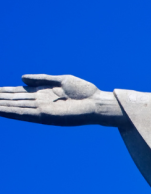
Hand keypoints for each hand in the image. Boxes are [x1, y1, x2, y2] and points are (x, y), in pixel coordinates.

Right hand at [0, 74, 124, 126]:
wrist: (98, 102)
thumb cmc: (84, 91)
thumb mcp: (61, 80)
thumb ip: (41, 79)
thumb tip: (21, 78)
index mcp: (42, 93)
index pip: (18, 93)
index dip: (4, 92)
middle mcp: (39, 102)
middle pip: (14, 100)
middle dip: (0, 99)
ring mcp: (41, 109)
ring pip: (15, 107)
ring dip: (1, 106)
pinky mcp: (46, 116)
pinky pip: (24, 114)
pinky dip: (11, 112)